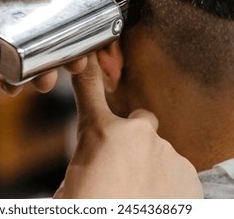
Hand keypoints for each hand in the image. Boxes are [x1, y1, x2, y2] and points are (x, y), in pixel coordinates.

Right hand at [54, 53, 203, 198]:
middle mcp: (136, 134)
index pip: (89, 90)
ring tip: (139, 196)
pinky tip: (155, 203)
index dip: (88, 71)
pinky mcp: (188, 175)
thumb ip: (87, 158)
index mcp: (100, 133)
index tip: (88, 56)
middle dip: (134, 139)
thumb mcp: (71, 182)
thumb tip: (92, 161)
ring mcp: (166, 153)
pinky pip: (177, 173)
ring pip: (159, 152)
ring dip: (152, 166)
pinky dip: (169, 185)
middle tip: (123, 171)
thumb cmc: (90, 207)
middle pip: (140, 122)